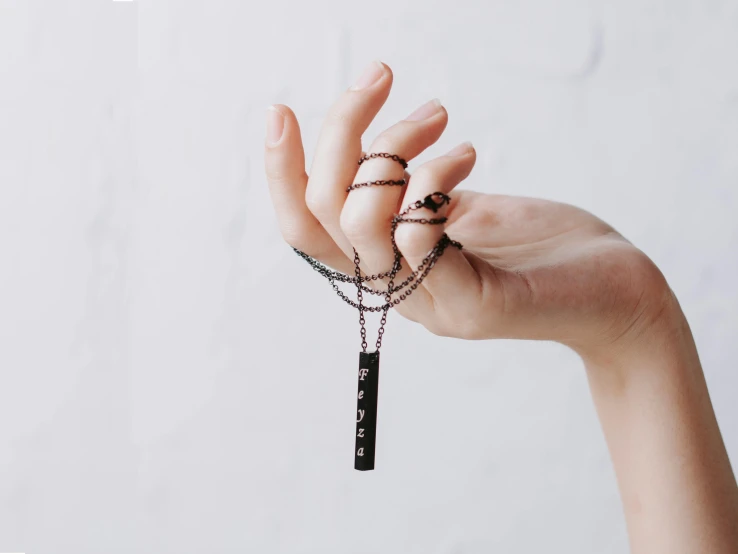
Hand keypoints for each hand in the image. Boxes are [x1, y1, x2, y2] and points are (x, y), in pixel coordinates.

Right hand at [263, 60, 671, 359]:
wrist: (618, 295)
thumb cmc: (538, 244)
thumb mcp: (459, 204)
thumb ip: (410, 190)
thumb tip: (371, 143)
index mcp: (388, 268)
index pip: (306, 230)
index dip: (282, 173)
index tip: (281, 110)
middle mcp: (398, 291)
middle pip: (326, 213)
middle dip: (342, 130)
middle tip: (382, 76)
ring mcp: (432, 304)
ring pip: (363, 221)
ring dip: (394, 146)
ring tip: (439, 115)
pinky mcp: (474, 306)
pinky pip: (418, 238)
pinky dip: (433, 180)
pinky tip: (467, 156)